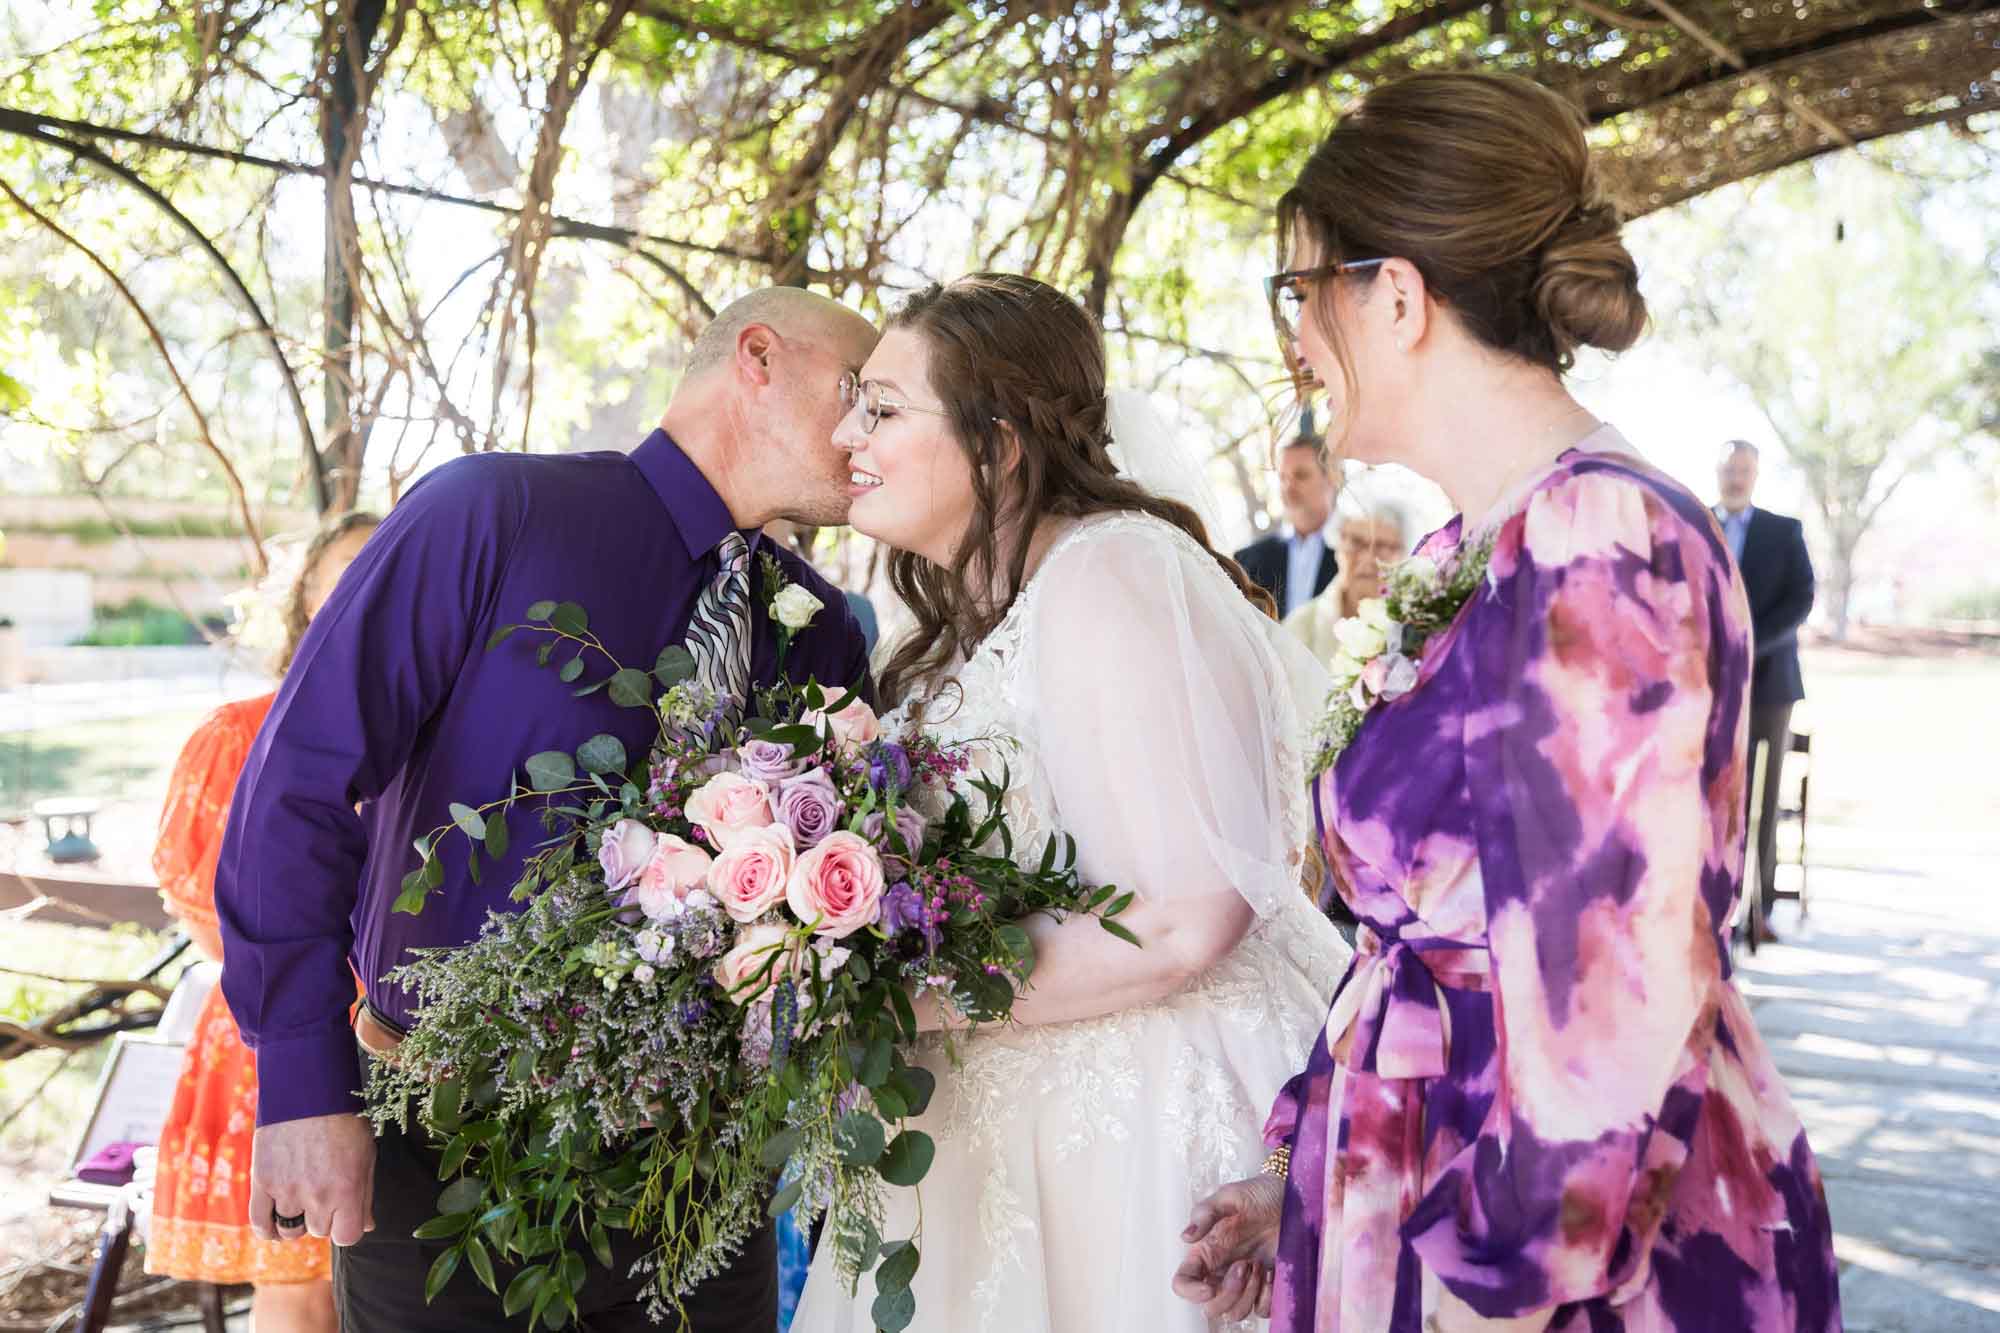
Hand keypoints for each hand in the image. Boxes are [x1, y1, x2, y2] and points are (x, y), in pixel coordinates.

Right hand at [249, 1113, 375, 1246]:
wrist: (308, 1090)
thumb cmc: (343, 1120)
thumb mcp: (365, 1154)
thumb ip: (365, 1194)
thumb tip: (366, 1226)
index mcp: (347, 1189)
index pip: (346, 1237)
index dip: (346, 1227)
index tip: (345, 1215)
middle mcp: (317, 1195)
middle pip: (319, 1231)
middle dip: (324, 1216)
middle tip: (323, 1189)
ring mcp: (287, 1190)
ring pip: (291, 1231)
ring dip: (297, 1219)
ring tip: (302, 1195)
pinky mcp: (262, 1182)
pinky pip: (260, 1224)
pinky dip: (268, 1230)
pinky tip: (276, 1224)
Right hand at [1172, 1173, 1283, 1320]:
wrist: (1297, 1199)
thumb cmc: (1261, 1193)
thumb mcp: (1231, 1196)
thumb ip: (1205, 1213)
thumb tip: (1185, 1237)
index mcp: (1207, 1251)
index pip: (1184, 1282)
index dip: (1190, 1292)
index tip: (1209, 1288)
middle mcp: (1222, 1270)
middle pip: (1211, 1307)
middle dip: (1228, 1294)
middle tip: (1245, 1264)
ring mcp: (1245, 1281)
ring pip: (1235, 1313)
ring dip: (1249, 1294)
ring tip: (1260, 1265)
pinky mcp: (1267, 1287)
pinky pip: (1261, 1310)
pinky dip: (1267, 1298)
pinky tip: (1273, 1273)